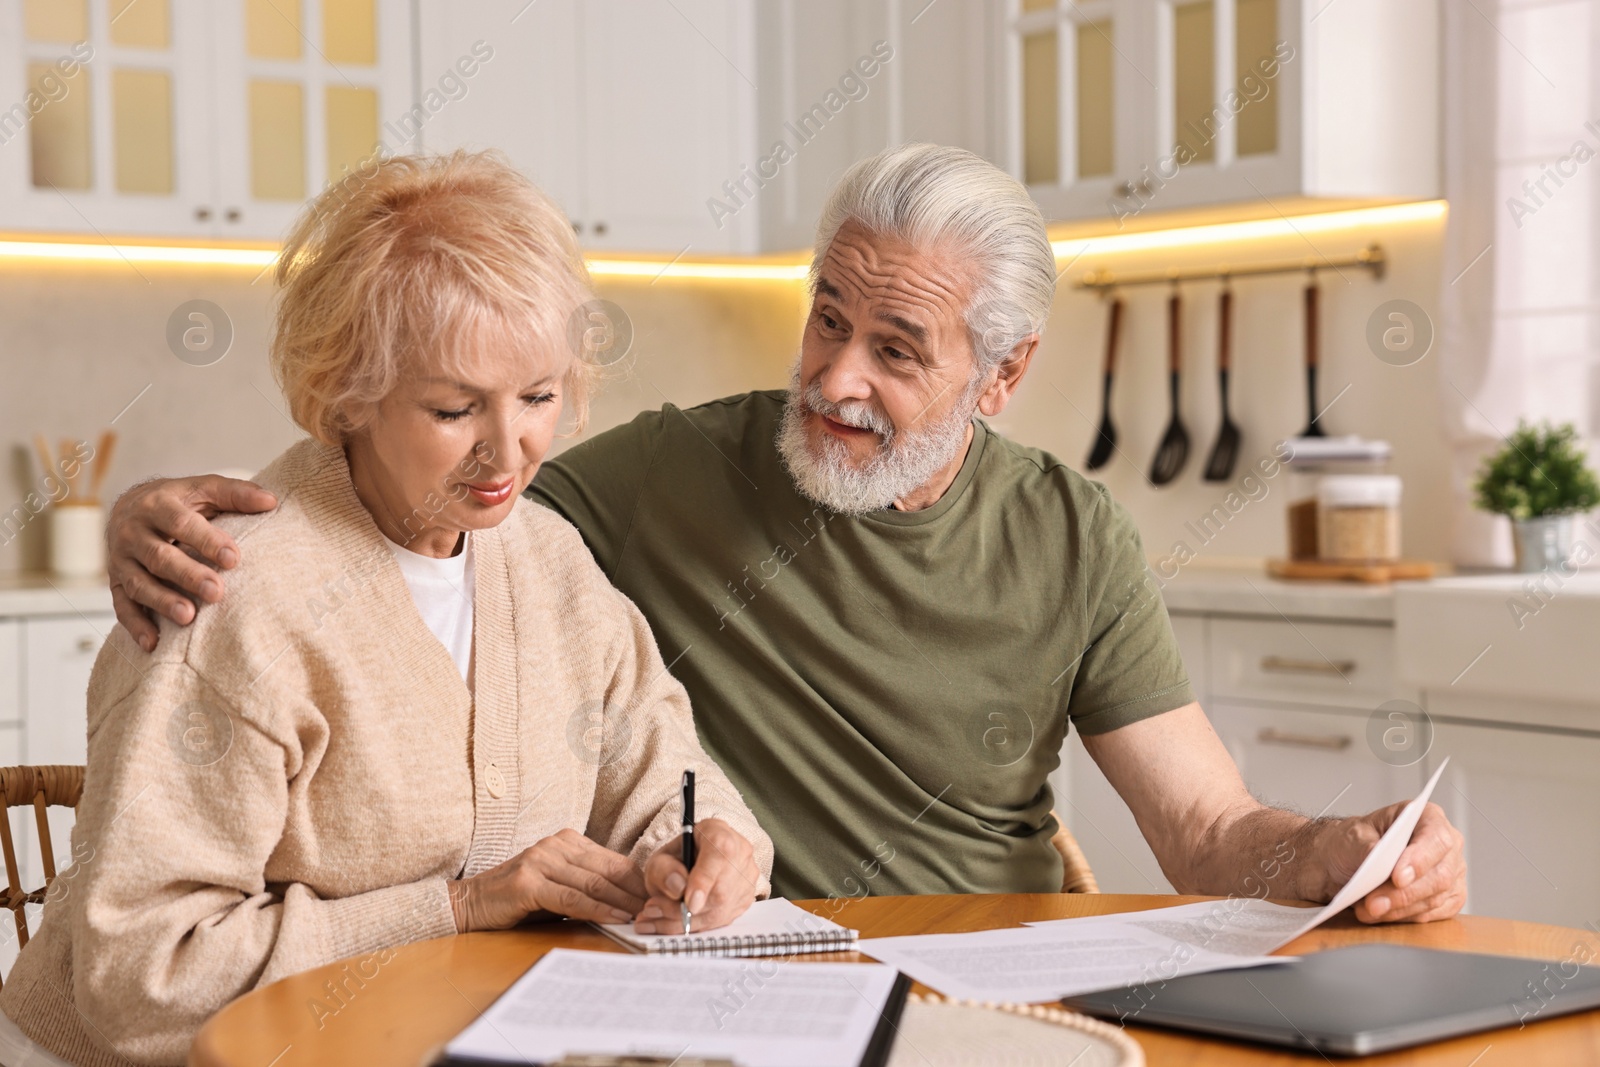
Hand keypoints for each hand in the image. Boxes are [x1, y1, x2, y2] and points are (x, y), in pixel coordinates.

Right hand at [108, 475, 276, 650]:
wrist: (128, 507)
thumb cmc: (177, 501)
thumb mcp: (204, 489)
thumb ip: (236, 493)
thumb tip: (271, 501)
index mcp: (156, 504)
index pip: (181, 522)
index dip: (207, 540)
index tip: (233, 558)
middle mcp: (133, 532)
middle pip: (159, 556)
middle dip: (187, 575)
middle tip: (217, 592)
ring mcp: (121, 559)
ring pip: (138, 583)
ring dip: (162, 601)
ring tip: (188, 617)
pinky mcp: (115, 582)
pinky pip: (122, 606)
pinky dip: (136, 626)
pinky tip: (153, 644)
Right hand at [448, 829, 647, 931]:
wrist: (472, 903)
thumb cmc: (519, 901)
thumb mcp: (559, 889)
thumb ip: (588, 889)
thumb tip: (632, 905)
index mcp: (568, 842)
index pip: (614, 861)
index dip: (640, 881)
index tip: (662, 898)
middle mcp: (556, 845)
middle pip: (608, 870)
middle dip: (638, 893)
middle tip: (662, 910)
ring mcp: (541, 860)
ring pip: (593, 883)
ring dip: (623, 902)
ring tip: (645, 916)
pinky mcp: (528, 882)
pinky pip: (571, 898)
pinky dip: (597, 909)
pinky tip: (615, 918)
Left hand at [634, 818, 759, 933]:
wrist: (690, 865)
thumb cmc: (676, 860)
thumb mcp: (659, 859)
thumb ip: (664, 870)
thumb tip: (678, 888)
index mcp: (717, 832)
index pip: (719, 853)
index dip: (705, 879)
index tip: (689, 903)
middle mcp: (740, 853)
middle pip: (720, 890)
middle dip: (683, 909)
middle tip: (651, 910)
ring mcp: (747, 878)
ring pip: (720, 910)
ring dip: (684, 922)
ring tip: (653, 920)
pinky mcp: (745, 900)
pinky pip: (721, 921)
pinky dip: (693, 927)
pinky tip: (670, 924)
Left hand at [1319, 802, 1465, 923]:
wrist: (1346, 861)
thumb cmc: (1354, 842)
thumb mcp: (1351, 836)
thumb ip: (1365, 846)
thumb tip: (1376, 857)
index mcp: (1427, 817)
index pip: (1436, 838)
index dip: (1420, 859)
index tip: (1397, 878)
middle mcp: (1446, 845)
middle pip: (1439, 875)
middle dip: (1403, 894)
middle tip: (1373, 904)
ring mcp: (1451, 873)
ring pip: (1434, 899)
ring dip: (1399, 909)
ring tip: (1368, 910)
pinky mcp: (1447, 899)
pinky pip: (1431, 915)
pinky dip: (1404, 917)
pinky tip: (1381, 915)